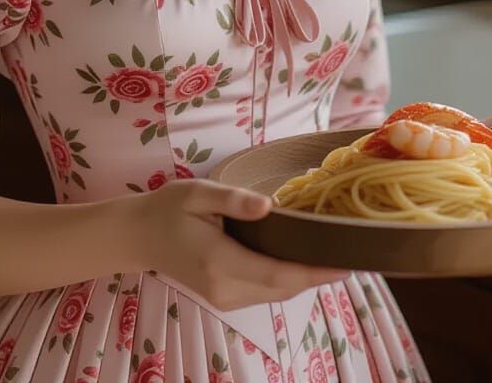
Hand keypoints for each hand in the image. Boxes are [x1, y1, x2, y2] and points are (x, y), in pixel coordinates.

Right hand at [135, 179, 346, 310]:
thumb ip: (232, 200)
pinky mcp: (225, 298)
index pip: (278, 274)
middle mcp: (225, 288)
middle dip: (319, 275)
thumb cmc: (169, 208)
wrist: (140, 236)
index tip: (347, 263)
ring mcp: (225, 298)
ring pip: (277, 294)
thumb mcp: (197, 193)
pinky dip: (287, 280)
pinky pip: (266, 293)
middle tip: (351, 251)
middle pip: (284, 289)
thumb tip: (269, 207)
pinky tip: (301, 260)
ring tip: (333, 254)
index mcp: (219, 260)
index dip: (316, 272)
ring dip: (305, 278)